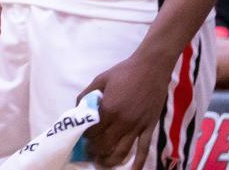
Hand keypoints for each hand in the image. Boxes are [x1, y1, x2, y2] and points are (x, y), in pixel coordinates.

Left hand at [79, 53, 170, 168]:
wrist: (150, 68)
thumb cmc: (124, 72)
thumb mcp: (100, 79)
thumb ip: (87, 94)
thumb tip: (78, 107)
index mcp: (109, 109)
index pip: (93, 131)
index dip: (86, 137)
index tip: (82, 139)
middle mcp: (122, 122)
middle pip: (105, 144)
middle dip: (95, 151)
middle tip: (89, 153)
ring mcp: (137, 127)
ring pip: (122, 151)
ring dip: (110, 160)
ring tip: (102, 164)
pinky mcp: (148, 128)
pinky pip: (143, 150)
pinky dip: (138, 163)